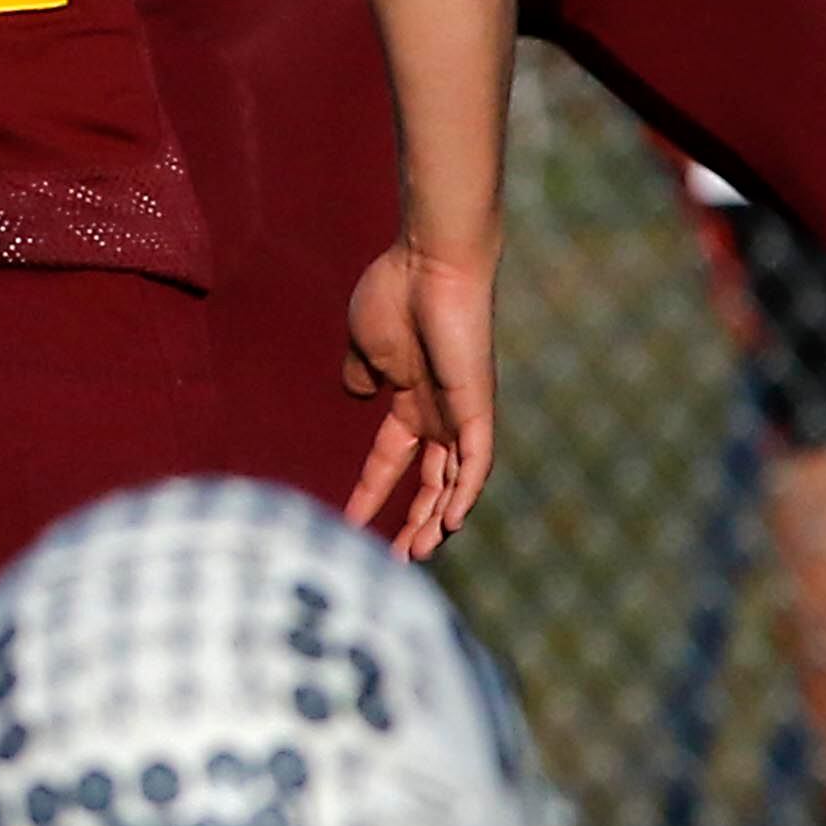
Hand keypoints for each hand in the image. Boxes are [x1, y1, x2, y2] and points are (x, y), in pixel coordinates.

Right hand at [336, 238, 497, 562]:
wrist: (428, 261)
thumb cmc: (395, 293)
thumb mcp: (365, 345)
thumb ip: (363, 375)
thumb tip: (359, 395)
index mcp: (410, 401)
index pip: (390, 461)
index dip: (370, 494)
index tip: (347, 525)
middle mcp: (439, 413)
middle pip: (431, 484)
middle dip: (412, 523)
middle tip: (393, 564)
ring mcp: (461, 411)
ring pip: (455, 482)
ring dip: (437, 521)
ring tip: (417, 556)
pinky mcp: (478, 405)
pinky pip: (477, 459)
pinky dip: (466, 492)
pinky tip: (451, 524)